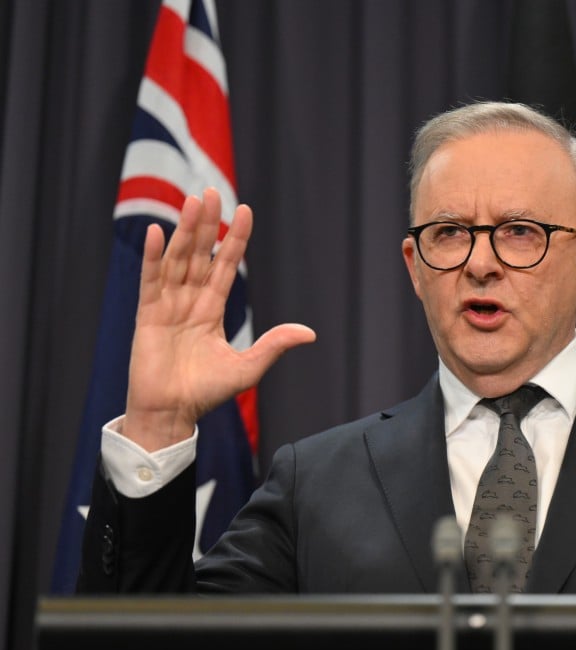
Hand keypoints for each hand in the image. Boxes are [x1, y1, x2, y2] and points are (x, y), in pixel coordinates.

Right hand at [123, 188, 315, 451]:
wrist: (172, 414)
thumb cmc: (206, 393)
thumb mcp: (248, 368)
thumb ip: (274, 345)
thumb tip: (310, 333)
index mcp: (212, 310)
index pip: (225, 266)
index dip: (234, 239)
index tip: (244, 211)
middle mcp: (190, 302)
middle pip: (199, 254)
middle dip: (206, 225)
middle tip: (212, 192)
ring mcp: (168, 305)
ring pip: (177, 259)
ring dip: (184, 231)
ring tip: (192, 201)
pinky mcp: (147, 315)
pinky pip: (150, 280)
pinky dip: (153, 257)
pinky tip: (157, 232)